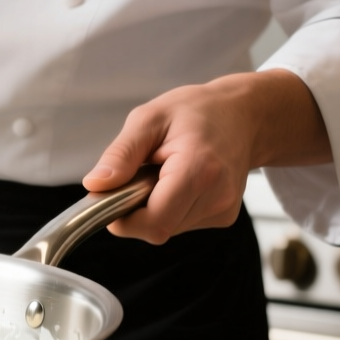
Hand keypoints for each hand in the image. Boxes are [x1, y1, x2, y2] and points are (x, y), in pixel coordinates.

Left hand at [82, 70, 330, 243]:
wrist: (244, 115)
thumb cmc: (197, 111)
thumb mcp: (149, 119)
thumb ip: (121, 155)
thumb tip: (95, 185)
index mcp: (198, 169)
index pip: (153, 222)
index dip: (124, 219)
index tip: (111, 196)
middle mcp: (217, 196)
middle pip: (158, 228)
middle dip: (136, 210)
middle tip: (139, 175)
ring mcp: (224, 210)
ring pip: (168, 228)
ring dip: (153, 208)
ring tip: (163, 173)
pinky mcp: (223, 217)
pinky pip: (181, 224)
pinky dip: (169, 208)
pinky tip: (178, 182)